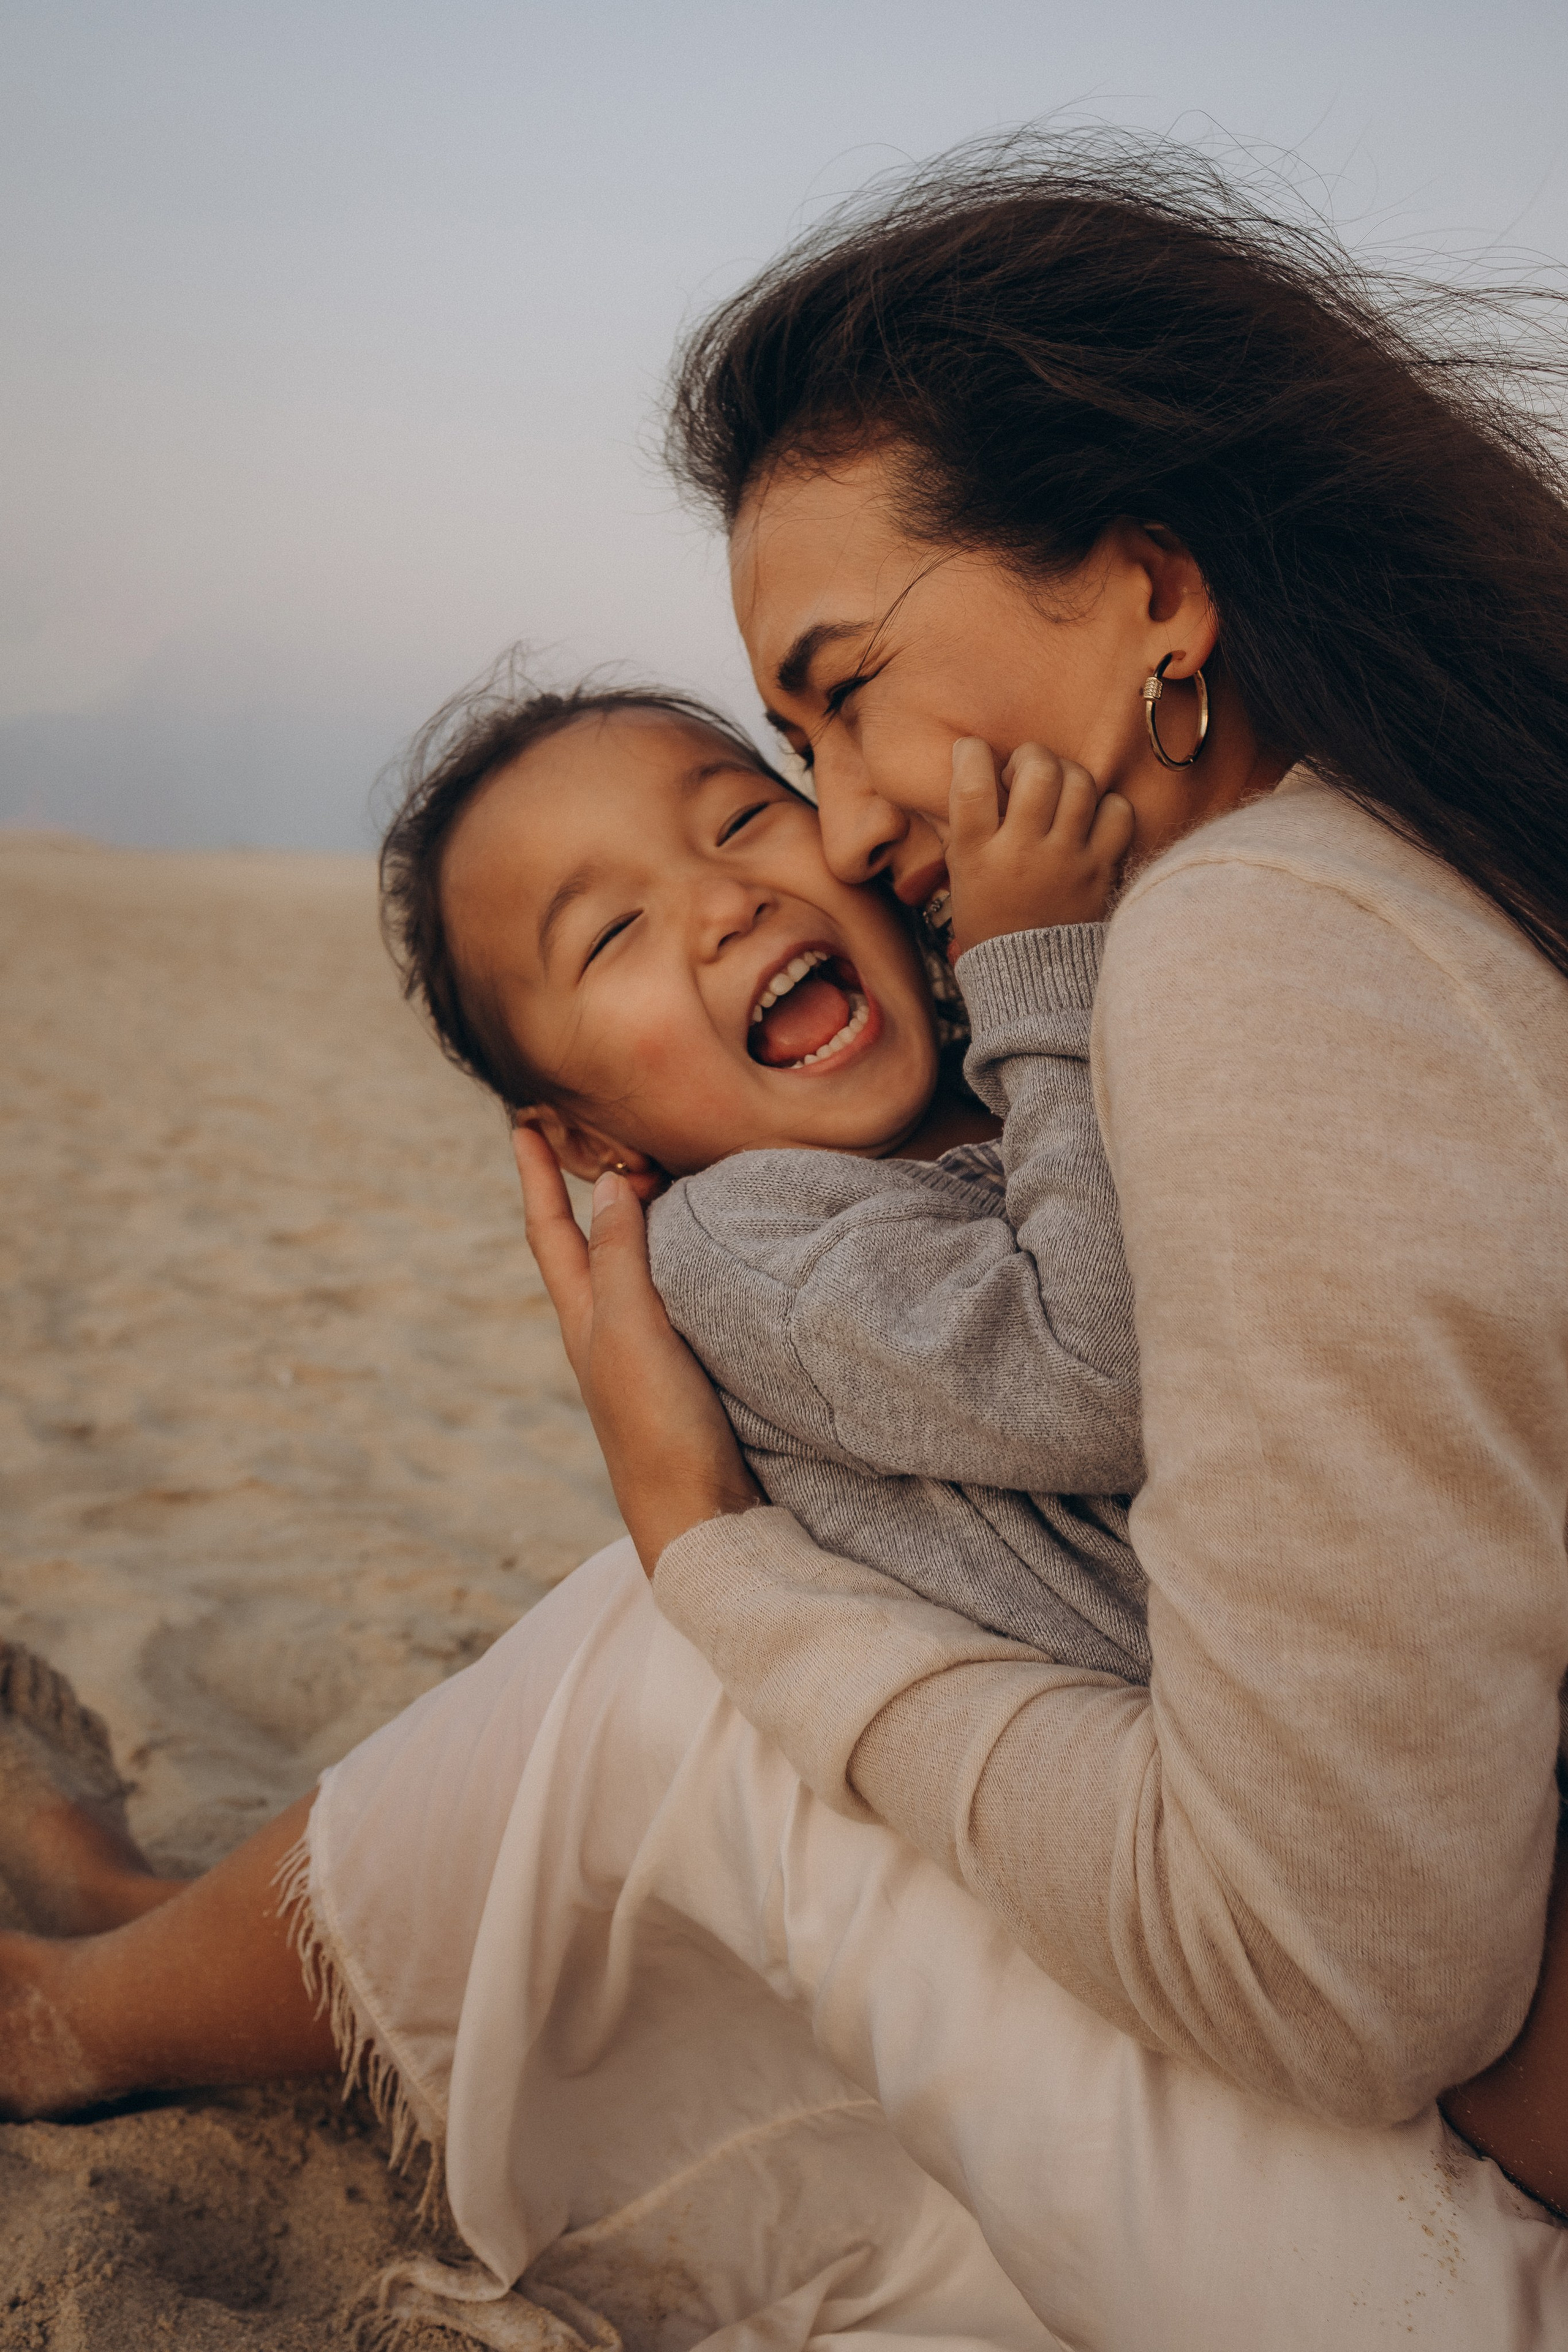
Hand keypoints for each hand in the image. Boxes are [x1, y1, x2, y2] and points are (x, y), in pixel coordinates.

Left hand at [514, 1128, 760, 1576]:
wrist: (703, 1522)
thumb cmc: (659, 1430)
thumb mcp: (631, 1332)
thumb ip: (620, 1258)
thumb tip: (609, 1182)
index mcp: (583, 1321)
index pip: (550, 1231)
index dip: (535, 1175)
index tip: (521, 1121)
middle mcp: (607, 1334)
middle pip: (586, 1245)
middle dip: (584, 1187)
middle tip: (600, 1131)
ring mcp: (646, 1356)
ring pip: (629, 1269)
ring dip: (634, 1220)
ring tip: (653, 1173)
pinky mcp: (688, 1374)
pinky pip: (671, 1295)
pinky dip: (675, 1258)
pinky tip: (704, 1253)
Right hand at [946, 739, 1133, 953]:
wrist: (1030, 979)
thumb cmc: (991, 920)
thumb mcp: (962, 875)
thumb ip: (968, 826)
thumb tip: (977, 770)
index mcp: (976, 854)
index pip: (970, 783)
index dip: (970, 752)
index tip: (972, 752)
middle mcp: (1022, 852)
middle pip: (1037, 769)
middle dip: (1030, 755)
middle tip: (1025, 773)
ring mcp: (1066, 860)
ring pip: (1080, 782)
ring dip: (1067, 774)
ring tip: (1058, 791)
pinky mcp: (1101, 871)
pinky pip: (1117, 811)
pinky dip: (1106, 804)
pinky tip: (1089, 817)